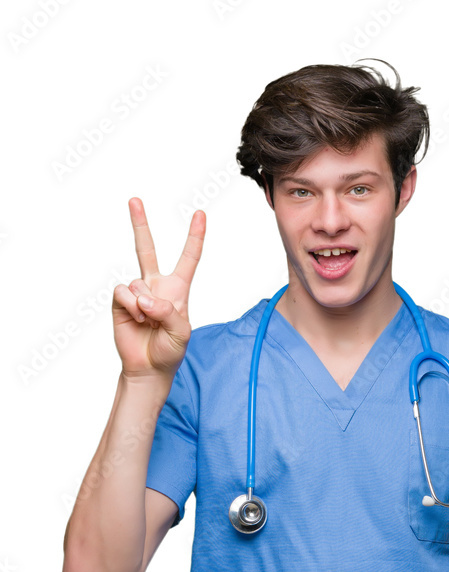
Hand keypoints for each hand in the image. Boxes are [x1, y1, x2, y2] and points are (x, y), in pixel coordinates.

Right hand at [112, 197, 205, 379]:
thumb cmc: (170, 350)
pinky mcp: (120, 302)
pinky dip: (131, 306)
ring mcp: (137, 292)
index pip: (188, 258)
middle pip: (147, 249)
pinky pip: (123, 292)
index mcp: (178, 290)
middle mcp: (156, 286)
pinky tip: (137, 319)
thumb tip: (145, 297)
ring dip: (144, 304)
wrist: (148, 368)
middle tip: (134, 200)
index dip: (194, 237)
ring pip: (138, 282)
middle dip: (139, 224)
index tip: (200, 214)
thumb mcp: (181, 332)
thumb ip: (167, 311)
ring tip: (149, 321)